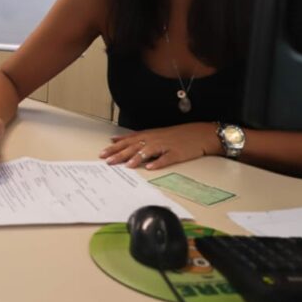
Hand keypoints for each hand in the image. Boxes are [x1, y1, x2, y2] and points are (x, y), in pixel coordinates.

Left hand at [99, 122, 221, 170]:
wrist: (200, 134)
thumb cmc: (176, 135)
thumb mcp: (154, 134)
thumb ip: (136, 138)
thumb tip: (117, 140)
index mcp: (148, 135)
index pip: (127, 141)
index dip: (114, 148)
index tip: (102, 153)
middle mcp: (154, 139)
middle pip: (134, 147)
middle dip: (120, 154)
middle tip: (107, 161)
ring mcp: (166, 146)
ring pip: (148, 152)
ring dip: (136, 158)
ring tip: (126, 165)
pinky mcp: (177, 153)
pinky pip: (166, 158)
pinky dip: (158, 163)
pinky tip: (150, 167)